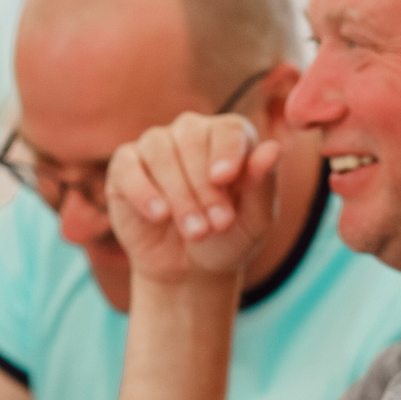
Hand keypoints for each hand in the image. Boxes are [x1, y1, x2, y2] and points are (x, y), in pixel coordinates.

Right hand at [104, 111, 282, 288]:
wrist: (190, 270)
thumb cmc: (228, 238)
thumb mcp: (254, 220)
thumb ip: (262, 184)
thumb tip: (275, 148)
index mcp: (230, 137)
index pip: (229, 128)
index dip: (227, 151)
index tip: (224, 179)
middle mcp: (192, 133)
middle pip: (192, 138)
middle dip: (203, 185)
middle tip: (216, 225)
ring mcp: (156, 146)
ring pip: (160, 151)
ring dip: (179, 194)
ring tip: (195, 231)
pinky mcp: (125, 167)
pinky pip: (127, 165)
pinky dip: (143, 190)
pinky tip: (159, 214)